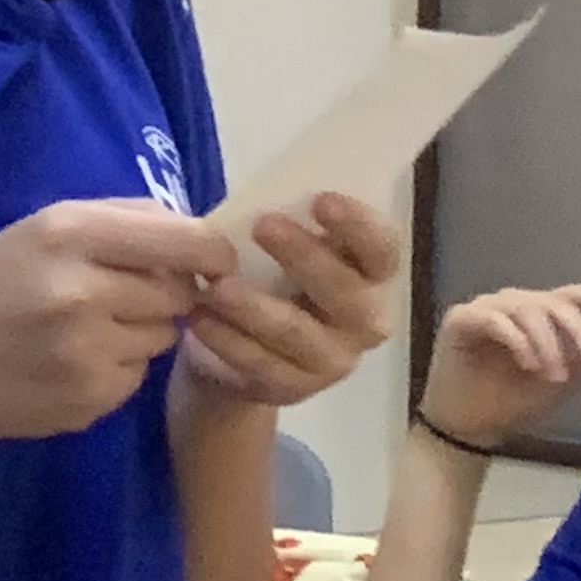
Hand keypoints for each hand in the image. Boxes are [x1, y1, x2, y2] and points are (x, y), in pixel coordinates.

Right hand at [0, 200, 231, 448]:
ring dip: (141, 329)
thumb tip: (194, 230)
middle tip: (119, 295)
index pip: (182, 237)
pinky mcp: (93, 397)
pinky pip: (140, 372)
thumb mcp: (37, 231)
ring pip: (163, 333)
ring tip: (86, 329)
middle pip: (178, 288)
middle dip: (164, 291)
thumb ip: (117, 221)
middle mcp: (82, 290)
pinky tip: (72, 362)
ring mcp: (89, 350)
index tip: (214, 260)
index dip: (211, 250)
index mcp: (68, 233)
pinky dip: (119, 366)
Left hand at [181, 196, 404, 408]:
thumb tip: (267, 192)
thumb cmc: (265, 276)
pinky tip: (198, 319)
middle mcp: (364, 321)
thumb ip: (288, 221)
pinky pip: (261, 365)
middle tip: (264, 226)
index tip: (321, 199)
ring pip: (298, 334)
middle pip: (348, 293)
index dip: (359, 226)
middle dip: (307, 258)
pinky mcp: (293, 389)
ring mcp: (333, 361)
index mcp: (369, 275)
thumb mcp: (278, 245)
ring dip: (255, 308)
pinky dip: (228, 340)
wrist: (234, 347)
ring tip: (215, 286)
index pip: (382, 250)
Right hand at [419, 287, 580, 447]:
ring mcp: (486, 309)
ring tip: (554, 375)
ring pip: (527, 308)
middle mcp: (514, 303)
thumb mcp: (562, 384)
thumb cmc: (513, 402)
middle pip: (554, 301)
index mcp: (539, 313)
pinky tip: (529, 365)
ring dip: (548, 342)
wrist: (470, 428)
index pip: (574, 294)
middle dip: (579, 331)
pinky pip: (494, 319)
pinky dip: (517, 340)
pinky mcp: (460, 319)